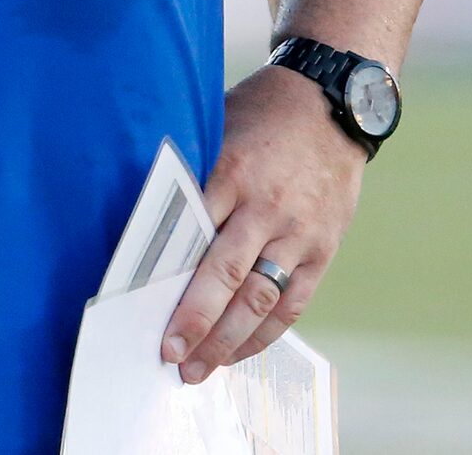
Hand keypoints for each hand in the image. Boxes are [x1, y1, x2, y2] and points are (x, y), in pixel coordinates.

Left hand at [160, 63, 366, 381]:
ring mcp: (298, 232)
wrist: (333, 104)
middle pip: (224, 275)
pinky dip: (263, 334)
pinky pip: (292, 303)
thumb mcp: (219, 126)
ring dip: (227, 341)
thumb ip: (193, 172)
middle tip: (169, 355)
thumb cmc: (263, 114)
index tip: (138, 305)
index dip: (165, 273)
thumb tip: (150, 220)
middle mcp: (266, 207)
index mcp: (233, 170)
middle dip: (194, 321)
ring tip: (198, 369)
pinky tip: (238, 352)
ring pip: (259, 299)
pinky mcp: (323, 250)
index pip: (190, 231)